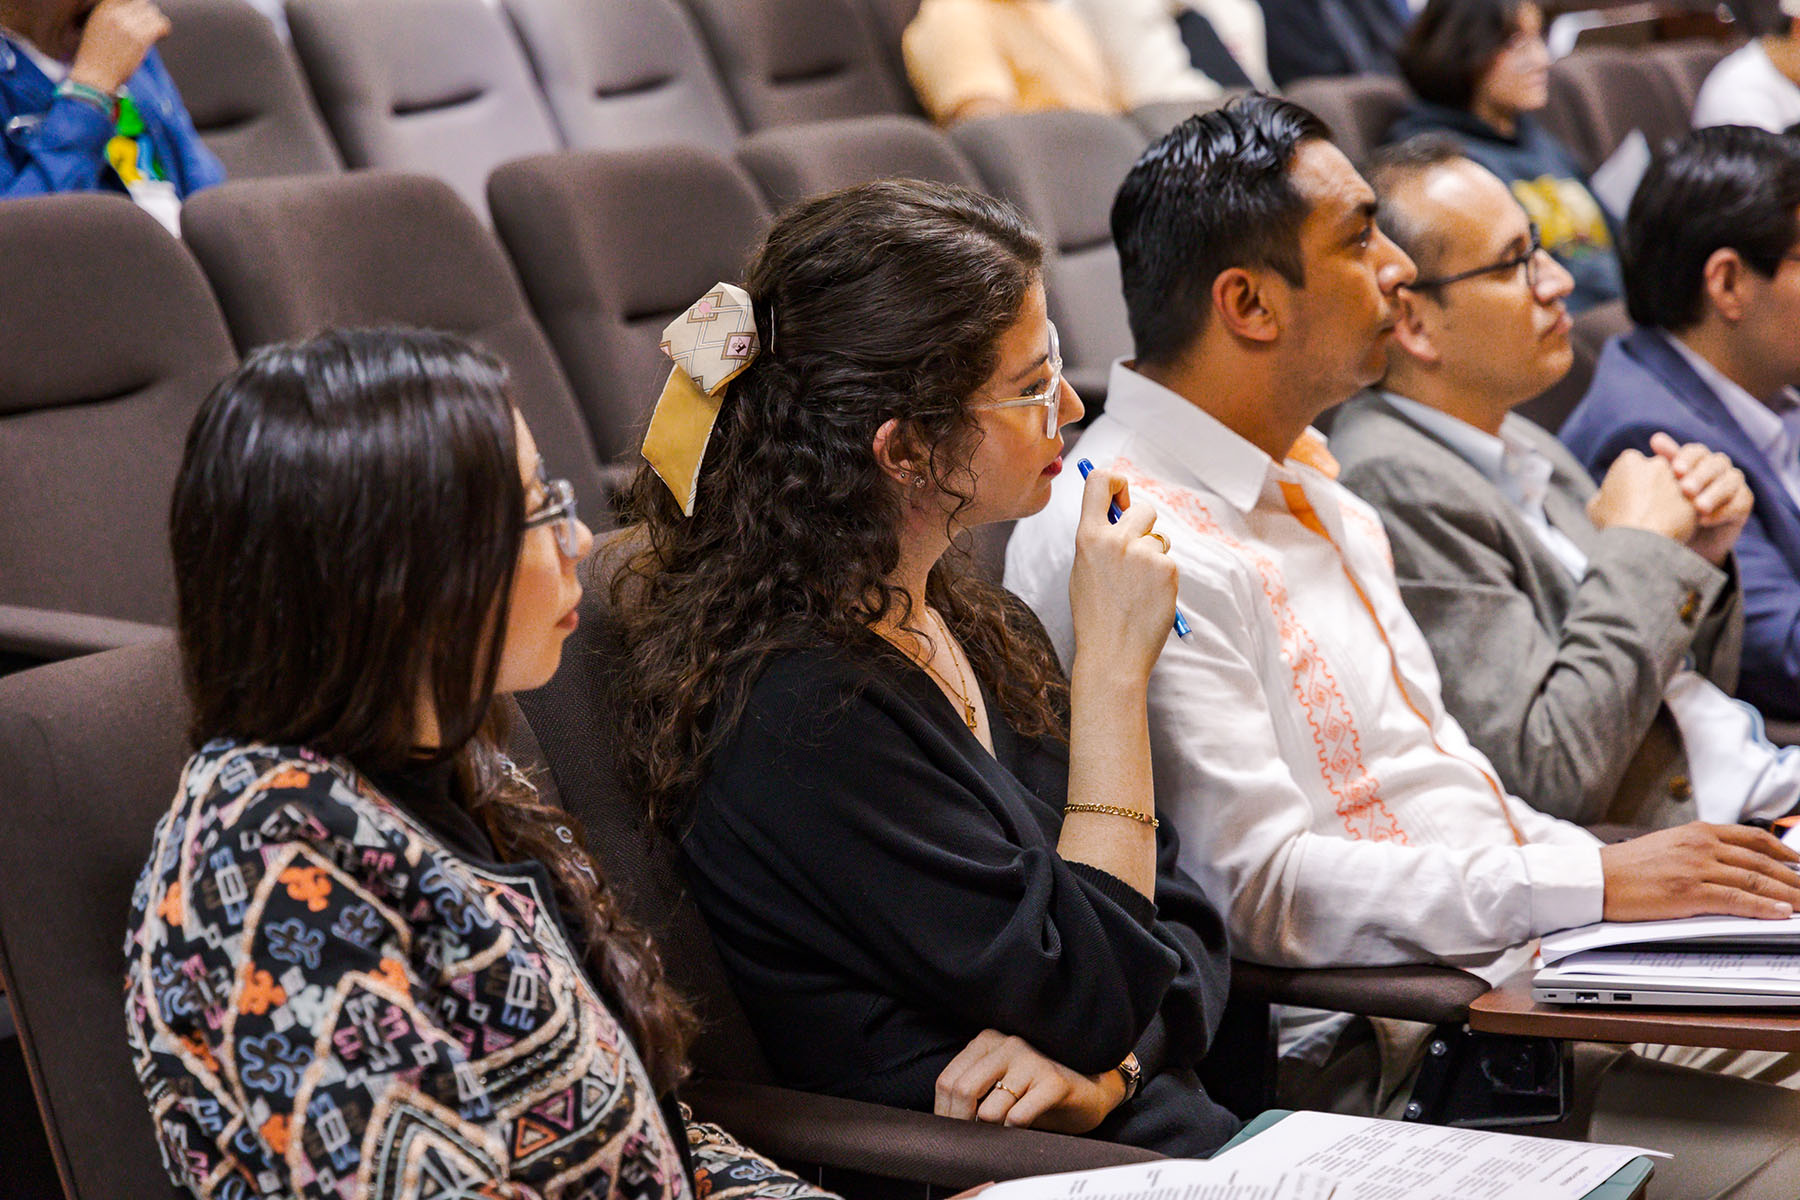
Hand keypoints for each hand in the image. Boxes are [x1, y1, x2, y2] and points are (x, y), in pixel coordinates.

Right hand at [68, 0, 169, 94]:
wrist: (94, 77)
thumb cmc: (96, 57)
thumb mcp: (98, 27)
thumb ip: (113, 17)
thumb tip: (135, 12)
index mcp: (103, 9)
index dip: (136, 7)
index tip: (139, 16)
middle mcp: (115, 13)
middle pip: (142, 3)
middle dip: (147, 15)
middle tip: (147, 28)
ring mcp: (127, 25)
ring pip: (153, 13)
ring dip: (156, 23)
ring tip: (153, 33)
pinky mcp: (140, 38)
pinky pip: (161, 24)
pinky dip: (164, 29)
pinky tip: (162, 36)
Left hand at [935, 1030, 1127, 1133]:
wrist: (1089, 1088)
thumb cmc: (1037, 1089)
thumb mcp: (999, 1080)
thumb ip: (973, 1089)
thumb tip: (943, 1121)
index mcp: (987, 1041)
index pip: (948, 1080)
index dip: (944, 1112)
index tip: (951, 1132)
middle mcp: (1008, 1044)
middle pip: (963, 1091)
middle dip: (962, 1123)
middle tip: (972, 1138)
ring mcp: (1032, 1060)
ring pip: (990, 1109)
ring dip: (992, 1130)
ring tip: (1003, 1129)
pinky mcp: (1053, 1081)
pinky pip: (1019, 1117)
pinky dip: (1015, 1131)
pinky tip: (1022, 1128)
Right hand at [1068, 467, 1177, 682]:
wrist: (1112, 654)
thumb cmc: (1095, 614)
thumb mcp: (1083, 569)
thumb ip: (1098, 538)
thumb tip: (1117, 509)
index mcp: (1088, 537)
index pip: (1099, 481)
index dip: (1115, 481)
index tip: (1121, 497)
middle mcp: (1115, 539)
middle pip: (1143, 508)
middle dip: (1145, 525)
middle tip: (1137, 551)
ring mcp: (1143, 554)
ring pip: (1160, 537)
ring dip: (1155, 555)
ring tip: (1138, 586)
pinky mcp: (1166, 569)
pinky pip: (1169, 560)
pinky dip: (1163, 577)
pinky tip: (1149, 598)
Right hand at [1586, 449, 1695, 544]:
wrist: (1638, 544)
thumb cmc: (1613, 523)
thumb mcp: (1594, 506)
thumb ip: (1604, 494)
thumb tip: (1606, 497)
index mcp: (1630, 461)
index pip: (1631, 466)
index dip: (1627, 483)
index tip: (1623, 499)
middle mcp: (1656, 464)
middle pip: (1655, 473)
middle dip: (1651, 487)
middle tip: (1642, 509)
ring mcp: (1677, 480)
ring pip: (1673, 488)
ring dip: (1667, 500)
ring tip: (1655, 521)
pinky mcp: (1692, 498)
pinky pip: (1685, 506)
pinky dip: (1679, 515)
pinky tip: (1668, 529)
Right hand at [1599, 822, 1799, 921]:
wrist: (1593, 878)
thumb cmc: (1625, 867)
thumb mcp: (1667, 846)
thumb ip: (1699, 851)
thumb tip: (1730, 865)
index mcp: (1697, 831)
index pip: (1754, 839)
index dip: (1785, 851)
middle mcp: (1700, 845)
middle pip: (1762, 862)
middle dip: (1795, 879)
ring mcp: (1695, 868)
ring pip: (1755, 881)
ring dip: (1789, 895)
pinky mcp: (1688, 892)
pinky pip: (1736, 900)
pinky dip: (1763, 907)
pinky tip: (1781, 913)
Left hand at [1650, 432, 1751, 565]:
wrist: (1685, 539)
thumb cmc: (1670, 508)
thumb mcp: (1665, 488)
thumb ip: (1664, 465)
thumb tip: (1656, 438)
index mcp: (1696, 460)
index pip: (1696, 452)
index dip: (1687, 458)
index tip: (1676, 470)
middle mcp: (1717, 467)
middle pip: (1715, 463)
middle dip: (1700, 475)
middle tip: (1686, 489)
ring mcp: (1733, 483)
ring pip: (1730, 480)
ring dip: (1713, 493)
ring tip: (1697, 507)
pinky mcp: (1743, 502)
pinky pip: (1739, 503)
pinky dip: (1721, 511)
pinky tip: (1704, 520)